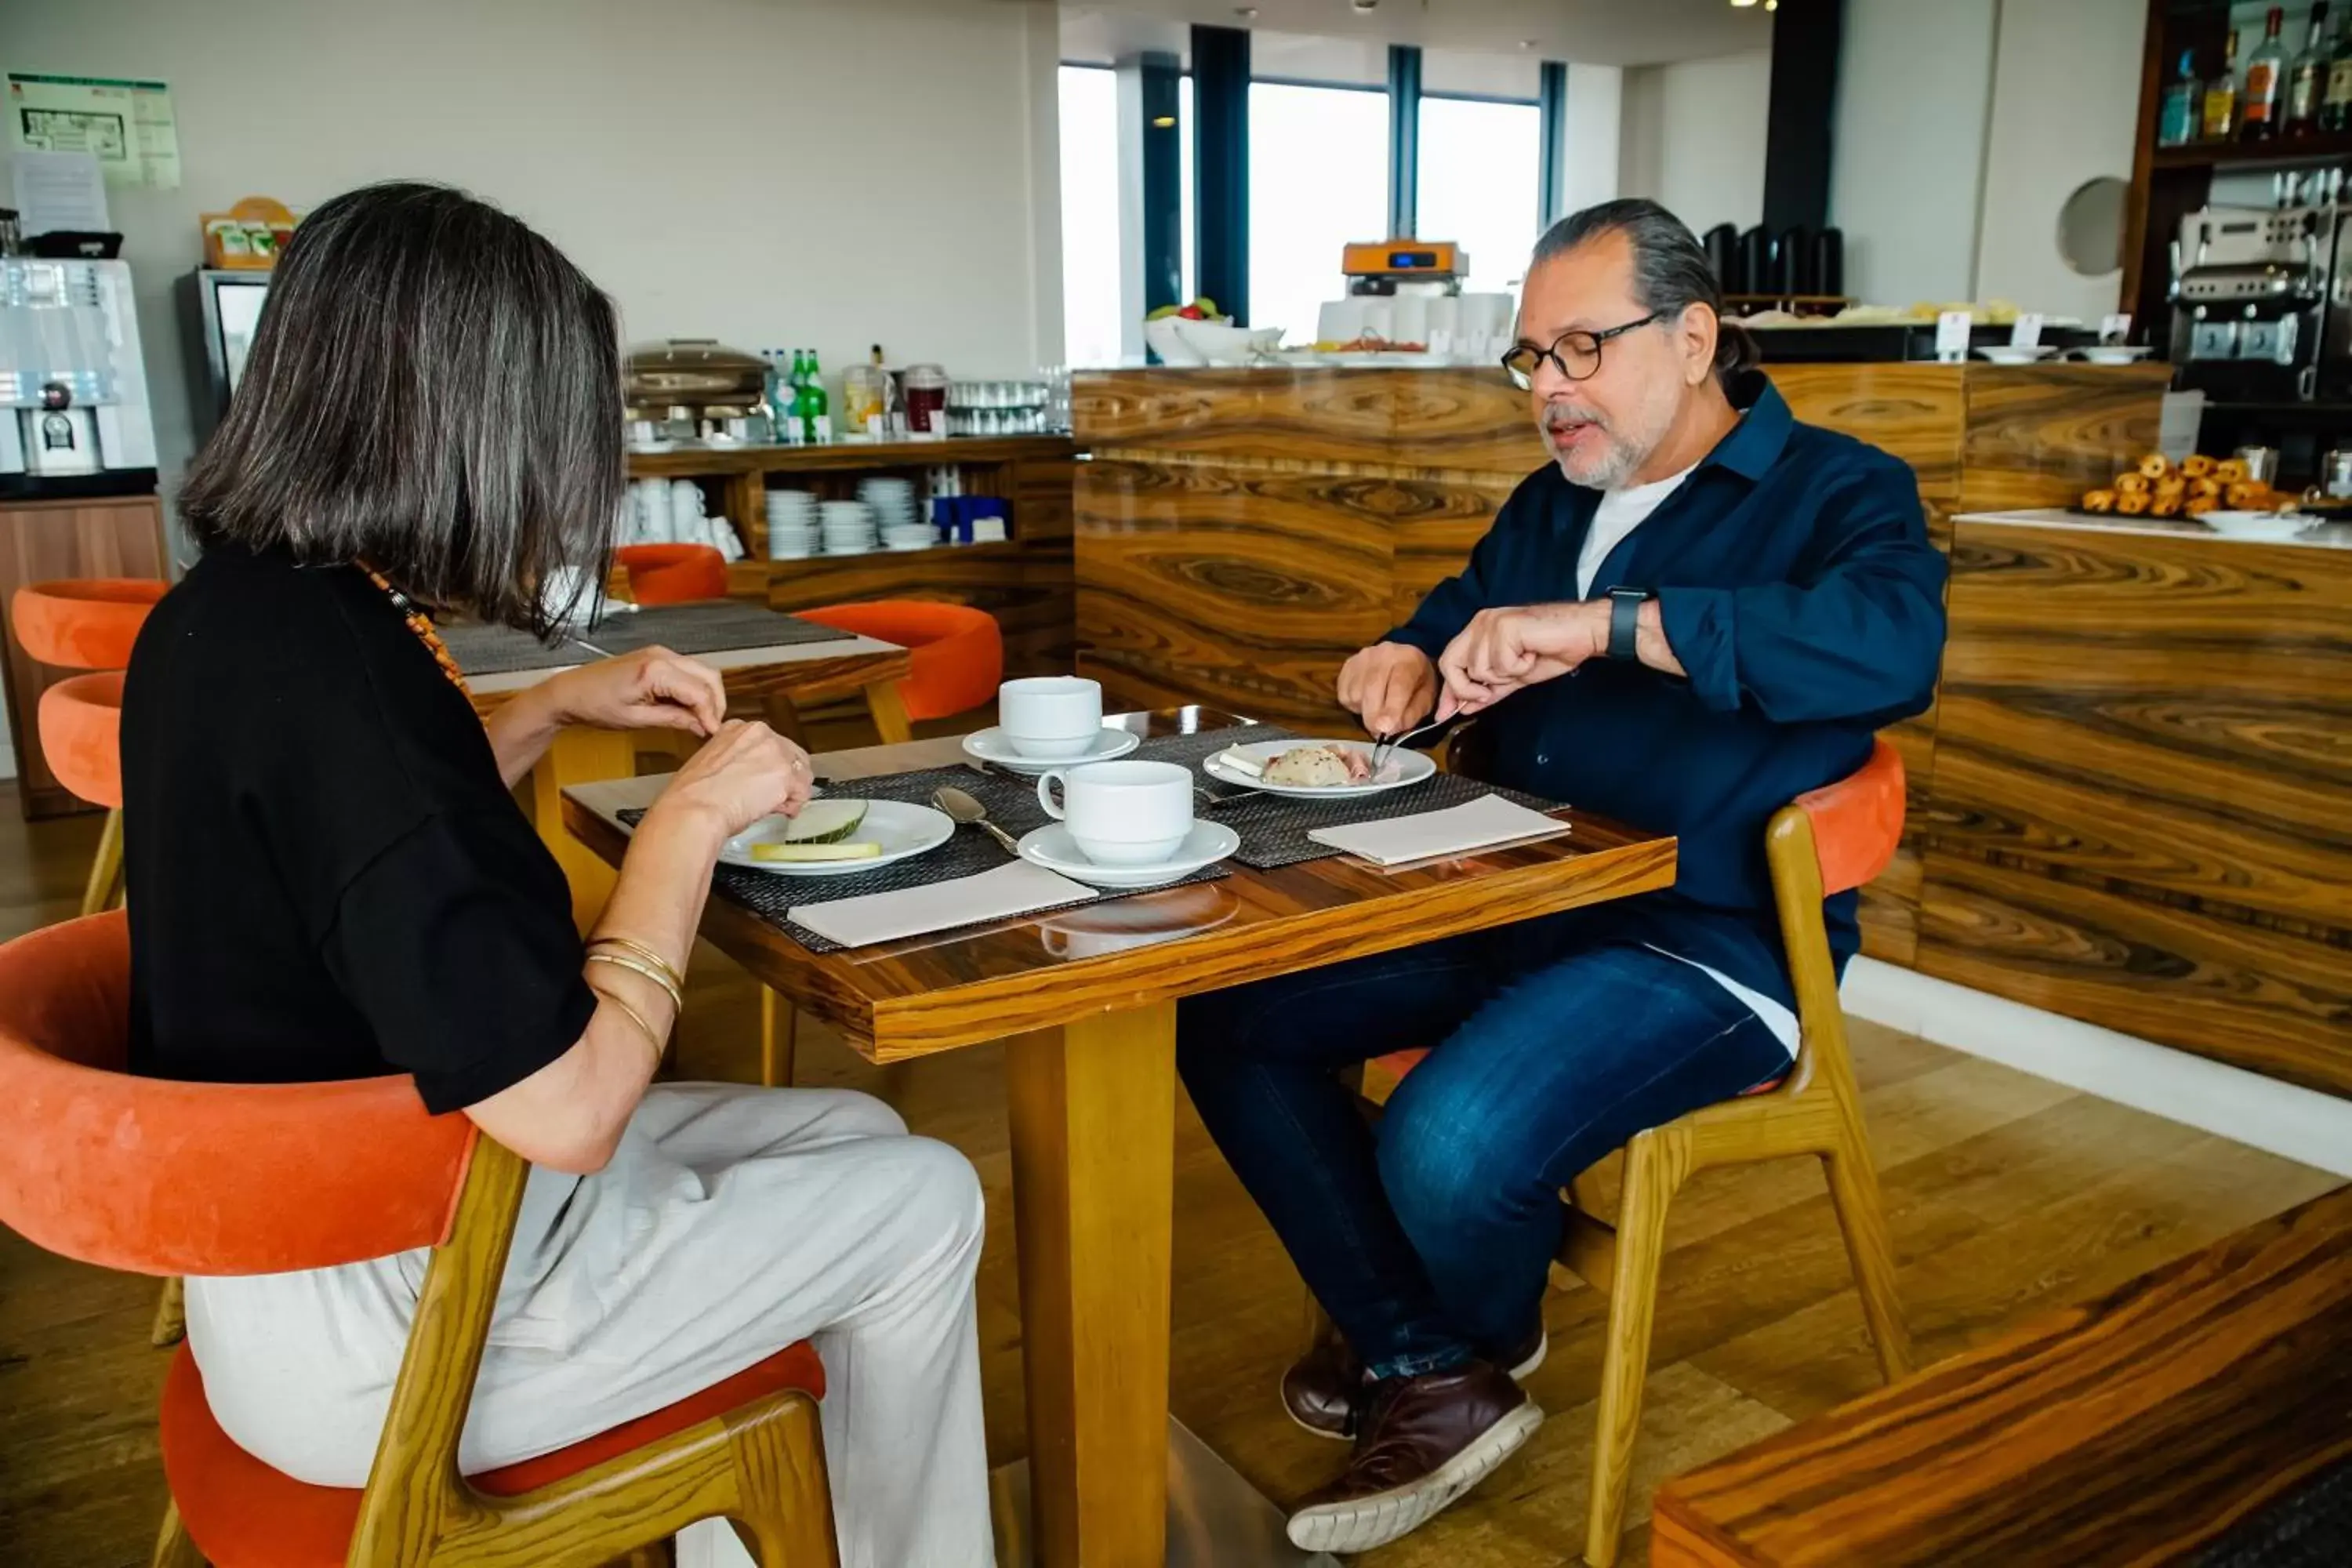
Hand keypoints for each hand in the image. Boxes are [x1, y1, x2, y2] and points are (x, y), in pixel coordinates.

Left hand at [545, 647, 726, 738]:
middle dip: (715, 703)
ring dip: (707, 695)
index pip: (699, 692)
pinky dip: (694, 688)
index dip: (711, 715)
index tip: (713, 733)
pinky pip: (688, 670)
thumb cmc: (594, 703)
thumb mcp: (637, 719)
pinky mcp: (657, 657)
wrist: (571, 691)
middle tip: (711, 727)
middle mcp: (662, 656)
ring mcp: (660, 653)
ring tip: (701, 720)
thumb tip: (700, 726)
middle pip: (709, 676)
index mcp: (656, 670)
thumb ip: (674, 719)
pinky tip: (688, 707)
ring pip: (702, 672)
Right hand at [648, 720, 813, 844]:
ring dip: (791, 793)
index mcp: (739, 728)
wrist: (694, 808)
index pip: (771, 745)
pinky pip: (803, 793)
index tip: (764, 782)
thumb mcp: (711, 762)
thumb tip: (751, 778)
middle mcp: (761, 733)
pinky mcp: (786, 774)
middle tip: (774, 798)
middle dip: (786, 779)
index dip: (770, 767)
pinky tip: (777, 812)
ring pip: (801, 773)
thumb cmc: (693, 795)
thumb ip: (737, 762)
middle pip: (792, 756)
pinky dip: (793, 806)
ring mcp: (776, 752)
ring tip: (773, 808)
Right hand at [1336, 642, 1438, 735]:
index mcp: (1409, 660)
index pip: (1399, 684)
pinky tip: (1366, 699)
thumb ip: (1412, 715)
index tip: (1385, 729)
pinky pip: (1344, 693)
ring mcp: (1363, 657)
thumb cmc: (1416, 683)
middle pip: (1372, 687)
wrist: (1402, 660)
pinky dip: (1353, 704)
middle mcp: (1384, 653)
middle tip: (1378, 732)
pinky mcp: (1348, 664)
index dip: (1391, 708)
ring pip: (1355, 693)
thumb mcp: (1425, 700)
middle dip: (1373, 717)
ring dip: (1364, 710)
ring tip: (1377, 707)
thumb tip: (1390, 730)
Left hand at [1436, 602, 1607, 717]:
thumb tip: (1464, 707)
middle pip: (1451, 664)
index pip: (1450, 662)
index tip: (1446, 713)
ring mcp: (1491, 623)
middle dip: (1467, 688)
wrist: (1583, 633)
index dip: (1449, 691)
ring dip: (1505, 675)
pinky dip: (1519, 668)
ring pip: (1479, 669)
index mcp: (1479, 631)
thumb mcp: (1515, 677)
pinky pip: (1501, 665)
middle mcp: (1480, 623)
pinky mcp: (1505, 627)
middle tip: (1490, 693)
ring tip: (1525, 660)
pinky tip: (1532, 654)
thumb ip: (1489, 690)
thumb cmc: (1553, 649)